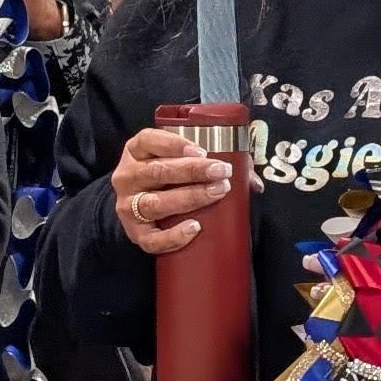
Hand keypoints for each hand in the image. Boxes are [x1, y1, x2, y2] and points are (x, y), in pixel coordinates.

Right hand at [111, 129, 234, 255]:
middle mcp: (127, 176)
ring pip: (156, 203)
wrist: (136, 207)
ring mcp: (127, 206)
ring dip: (189, 197)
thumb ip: (212, 161)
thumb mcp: (177, 161)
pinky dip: (173, 236)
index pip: (150, 141)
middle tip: (222, 172)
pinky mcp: (134, 233)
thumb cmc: (166, 178)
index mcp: (136, 151)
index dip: (175, 144)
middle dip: (192, 171)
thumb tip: (253, 181)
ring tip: (216, 193)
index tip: (203, 150)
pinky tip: (194, 228)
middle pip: (158, 172)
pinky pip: (152, 239)